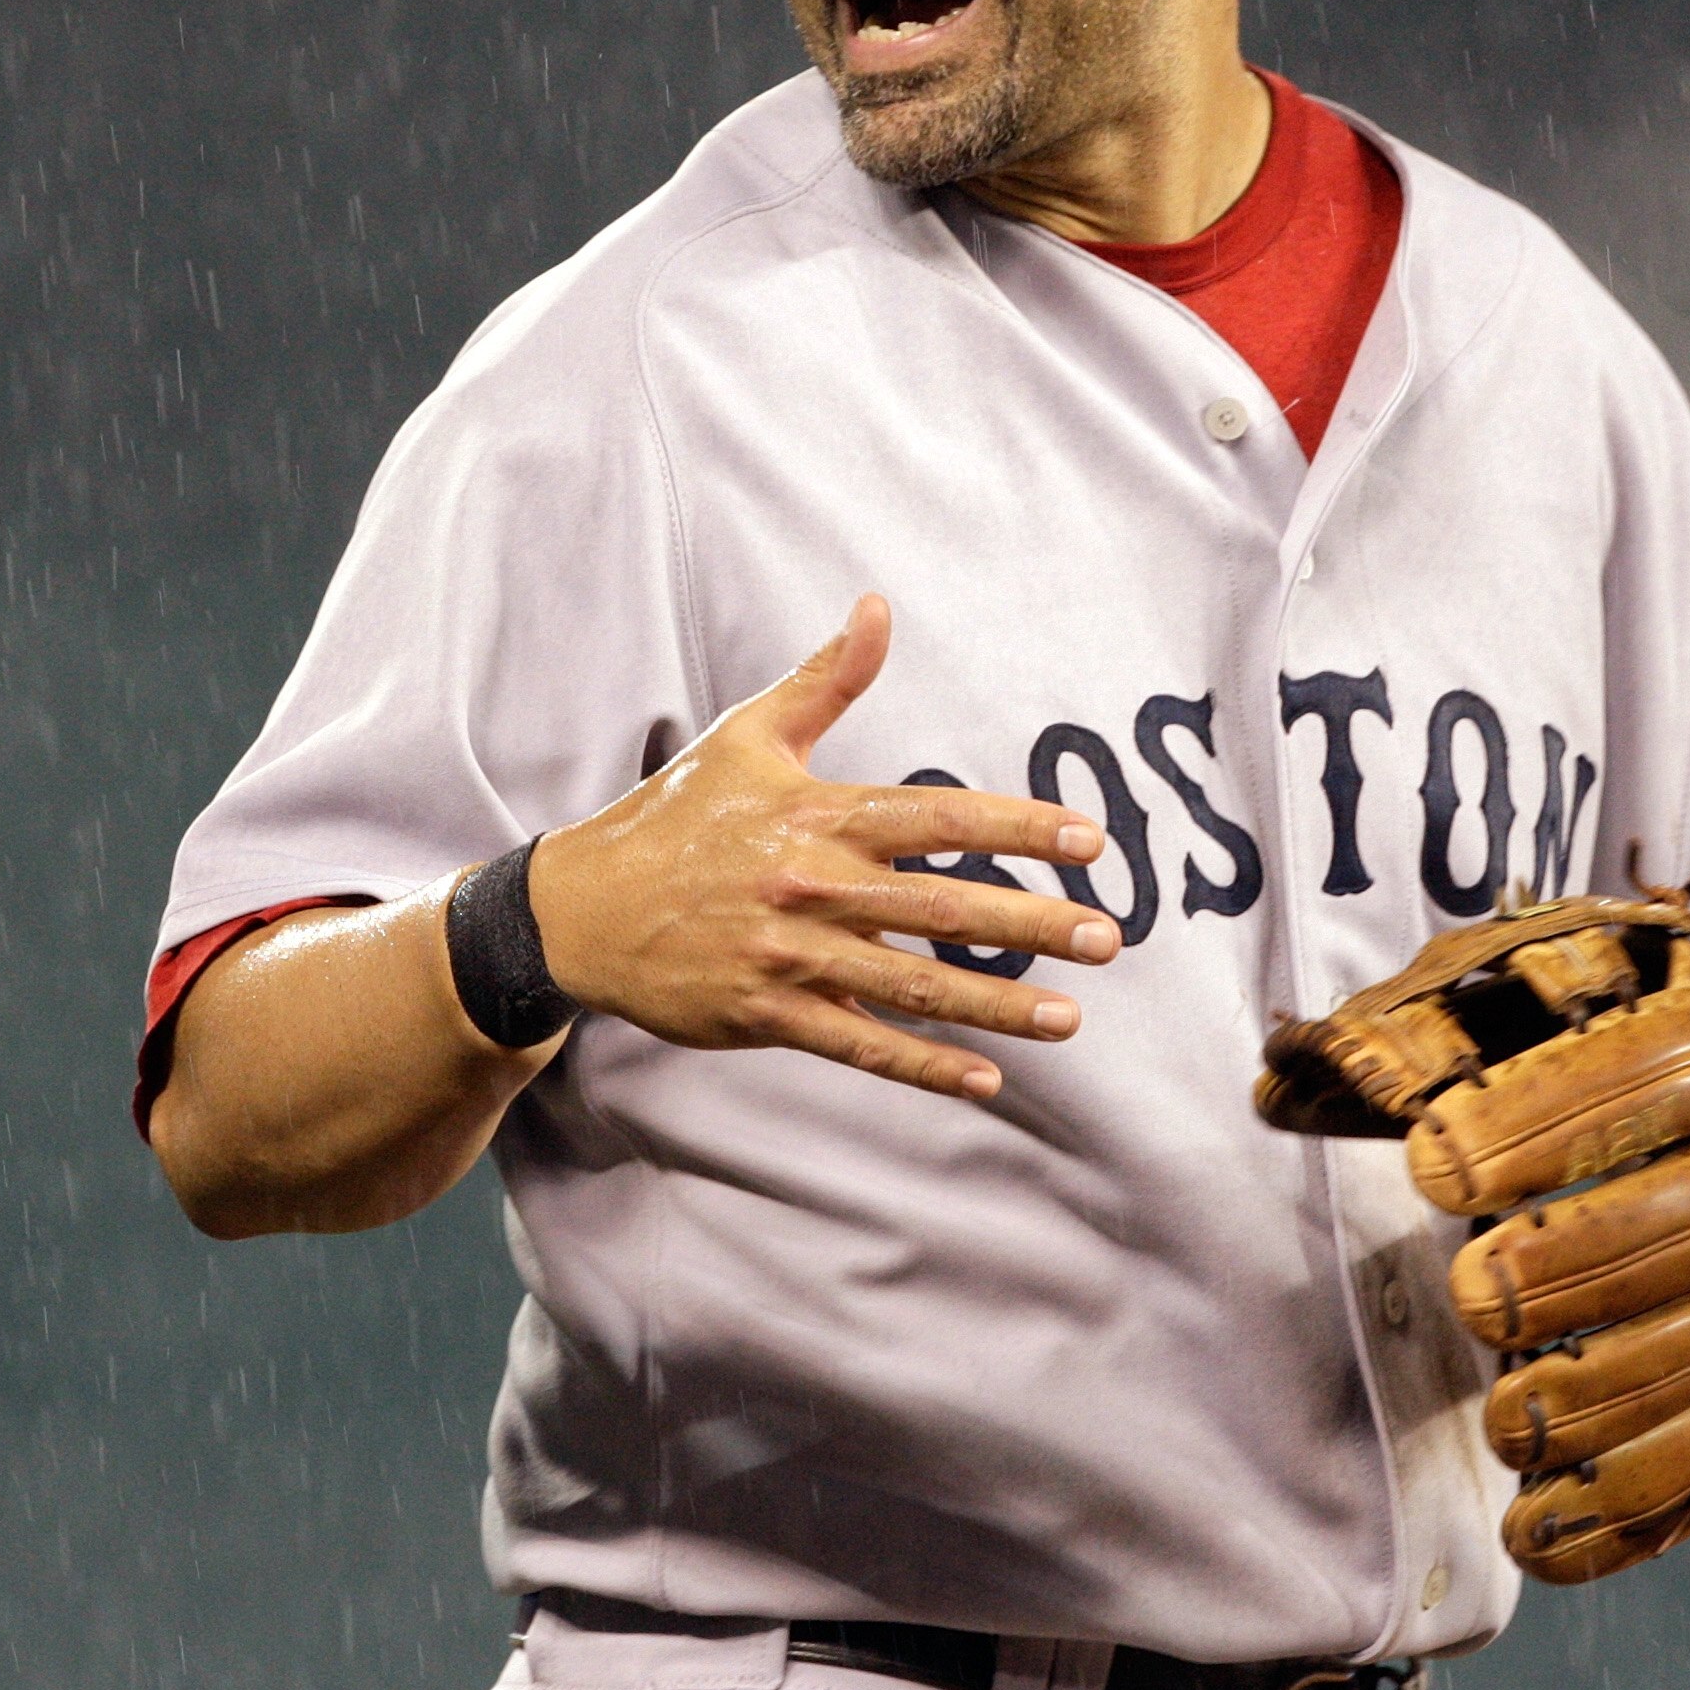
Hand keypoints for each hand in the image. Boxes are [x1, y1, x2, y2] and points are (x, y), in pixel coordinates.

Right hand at [523, 594, 1121, 1098]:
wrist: (583, 908)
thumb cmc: (676, 815)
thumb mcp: (748, 736)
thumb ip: (825, 679)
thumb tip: (877, 607)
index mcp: (818, 816)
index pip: (937, 819)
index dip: (1017, 829)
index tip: (1087, 840)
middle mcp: (811, 887)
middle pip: (941, 909)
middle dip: (1031, 925)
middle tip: (1106, 938)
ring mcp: (791, 958)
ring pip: (912, 988)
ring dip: (996, 1005)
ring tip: (1070, 1017)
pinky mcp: (768, 1015)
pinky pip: (860, 1045)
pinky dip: (923, 1066)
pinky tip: (986, 1081)